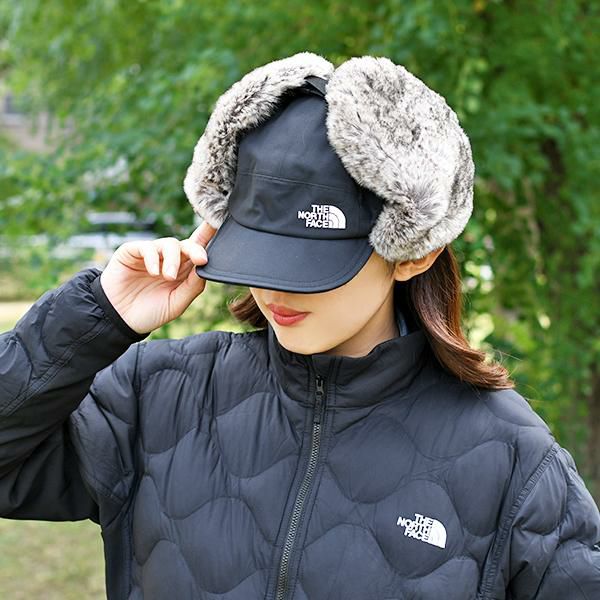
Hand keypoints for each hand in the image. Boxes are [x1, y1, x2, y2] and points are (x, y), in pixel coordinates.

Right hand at [99, 221, 217, 333]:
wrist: (119, 320)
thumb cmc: (149, 312)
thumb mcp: (177, 303)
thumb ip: (192, 286)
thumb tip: (205, 267)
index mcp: (183, 270)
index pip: (198, 250)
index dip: (209, 235)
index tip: (219, 224)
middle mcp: (169, 259)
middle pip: (188, 244)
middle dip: (196, 249)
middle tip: (201, 259)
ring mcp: (151, 254)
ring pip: (169, 244)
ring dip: (172, 259)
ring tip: (167, 277)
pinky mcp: (132, 252)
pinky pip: (147, 247)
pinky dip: (153, 258)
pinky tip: (154, 272)